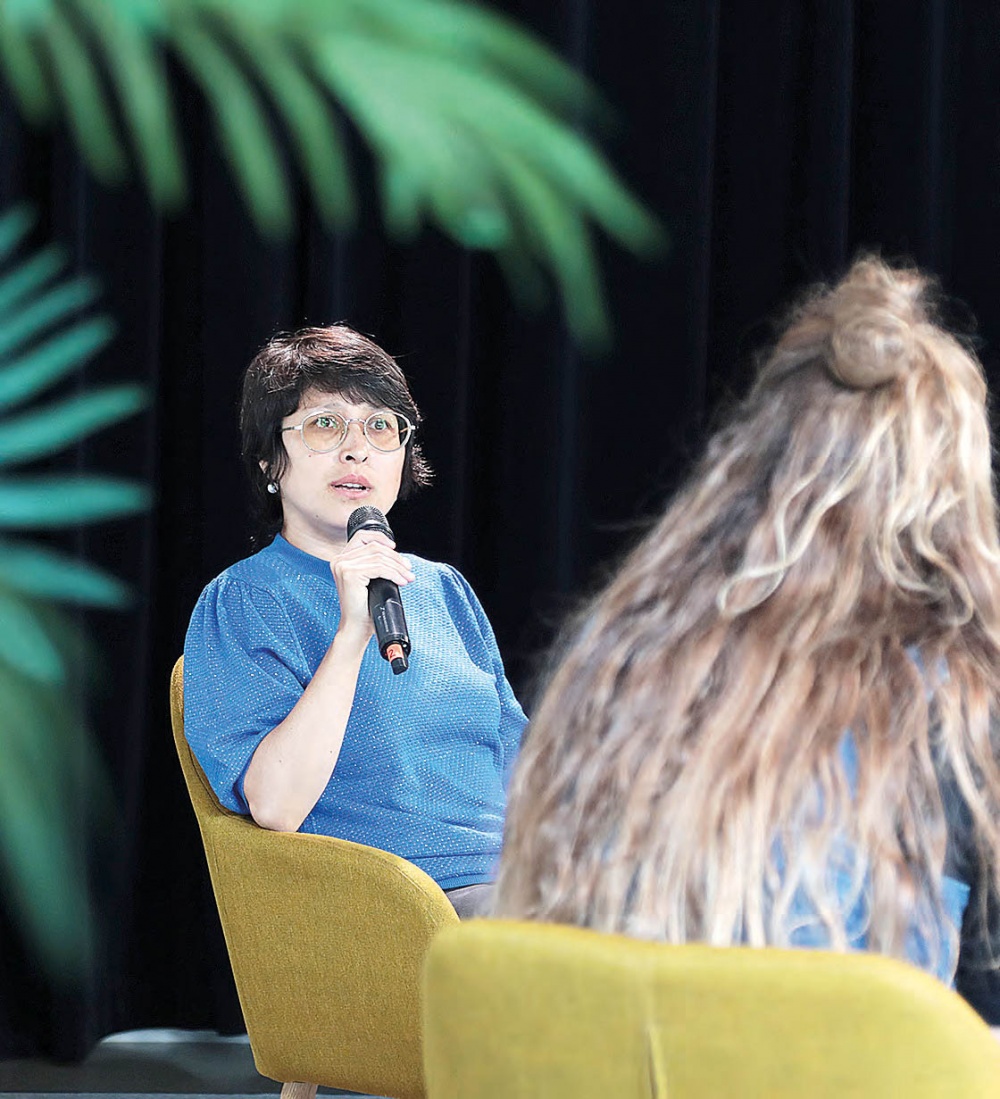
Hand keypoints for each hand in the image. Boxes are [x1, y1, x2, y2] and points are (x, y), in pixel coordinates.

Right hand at [330, 529, 414, 646]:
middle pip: (374, 548)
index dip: (380, 538)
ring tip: (408, 577)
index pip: (361, 536)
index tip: (395, 548)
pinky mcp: (350, 574)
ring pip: (379, 558)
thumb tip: (396, 555)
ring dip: (398, 567)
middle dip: (396, 558)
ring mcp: (343, 566)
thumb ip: (374, 564)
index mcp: (341, 559)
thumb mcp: (369, 580)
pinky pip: (379, 568)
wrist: (356, 626)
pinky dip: (394, 574)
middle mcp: (339, 560)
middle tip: (408, 569)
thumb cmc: (364, 607)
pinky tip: (402, 581)